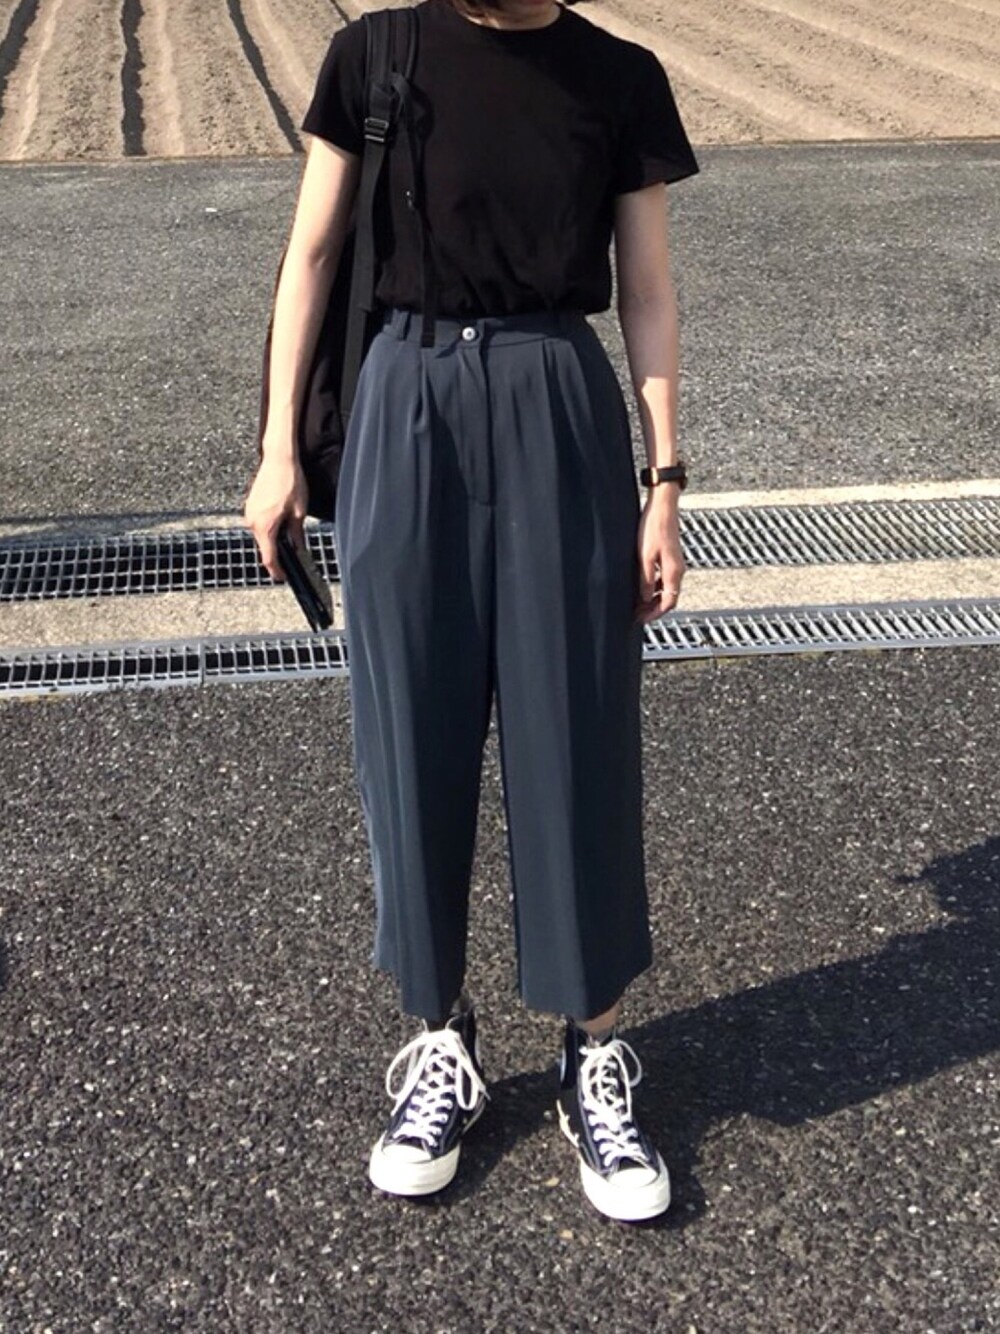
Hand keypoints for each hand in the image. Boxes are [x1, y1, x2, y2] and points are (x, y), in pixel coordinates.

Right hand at [242, 452, 308, 581]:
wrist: (278, 459)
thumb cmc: (289, 482)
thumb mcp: (299, 512)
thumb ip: (297, 534)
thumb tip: (299, 549)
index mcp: (265, 526)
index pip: (269, 557)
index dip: (276, 570)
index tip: (282, 577)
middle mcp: (253, 522)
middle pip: (265, 547)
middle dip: (277, 554)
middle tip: (291, 561)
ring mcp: (249, 513)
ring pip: (262, 535)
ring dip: (274, 539)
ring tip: (289, 539)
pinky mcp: (250, 506)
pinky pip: (260, 524)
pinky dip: (269, 528)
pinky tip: (281, 524)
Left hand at [634, 486, 684, 623]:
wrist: (662, 508)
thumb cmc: (652, 529)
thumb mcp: (645, 557)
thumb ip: (646, 580)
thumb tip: (644, 598)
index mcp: (673, 572)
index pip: (669, 602)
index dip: (655, 614)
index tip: (641, 619)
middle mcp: (678, 570)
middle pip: (669, 598)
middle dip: (653, 609)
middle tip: (636, 614)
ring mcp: (676, 564)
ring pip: (667, 589)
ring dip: (653, 599)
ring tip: (637, 603)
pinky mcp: (671, 557)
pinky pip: (665, 579)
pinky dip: (655, 587)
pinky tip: (643, 587)